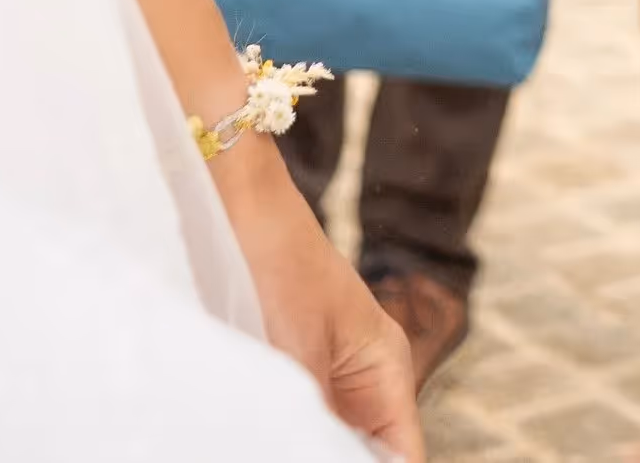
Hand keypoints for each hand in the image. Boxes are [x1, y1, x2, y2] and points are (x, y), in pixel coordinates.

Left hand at [222, 152, 422, 457]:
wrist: (236, 203)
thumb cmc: (275, 265)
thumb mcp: (295, 354)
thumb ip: (311, 422)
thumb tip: (320, 454)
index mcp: (386, 367)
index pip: (403, 455)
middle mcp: (365, 377)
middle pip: (370, 451)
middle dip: (343, 461)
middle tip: (285, 448)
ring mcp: (327, 376)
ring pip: (331, 440)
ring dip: (308, 445)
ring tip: (274, 440)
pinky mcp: (291, 371)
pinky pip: (298, 424)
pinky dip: (283, 435)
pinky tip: (257, 434)